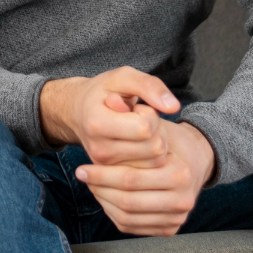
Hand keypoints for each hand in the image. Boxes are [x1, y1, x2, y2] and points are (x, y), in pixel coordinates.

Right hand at [40, 66, 181, 165]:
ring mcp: (106, 166)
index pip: (145, 128)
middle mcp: (100, 150)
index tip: (138, 107)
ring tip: (140, 130)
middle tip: (141, 119)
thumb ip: (149, 86)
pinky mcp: (114, 175)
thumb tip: (174, 107)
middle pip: (154, 147)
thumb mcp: (123, 77)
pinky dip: (152, 156)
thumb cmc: (103, 91)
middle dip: (157, 130)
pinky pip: (150, 171)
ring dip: (157, 143)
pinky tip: (140, 143)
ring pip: (156, 161)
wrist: (78, 112)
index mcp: (97, 123)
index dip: (150, 114)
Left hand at [74, 120, 216, 235]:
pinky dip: (114, 213)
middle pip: (128, 201)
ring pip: (128, 217)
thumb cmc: (170, 138)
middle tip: (82, 177)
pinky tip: (105, 197)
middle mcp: (183, 199)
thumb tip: (111, 101)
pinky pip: (134, 226)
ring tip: (92, 185)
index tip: (82, 168)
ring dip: (104, 202)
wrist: (196, 157)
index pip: (130, 179)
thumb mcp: (154, 120)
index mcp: (179, 173)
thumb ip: (134, 109)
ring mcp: (178, 216)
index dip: (101, 174)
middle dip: (99, 188)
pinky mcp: (171, 228)